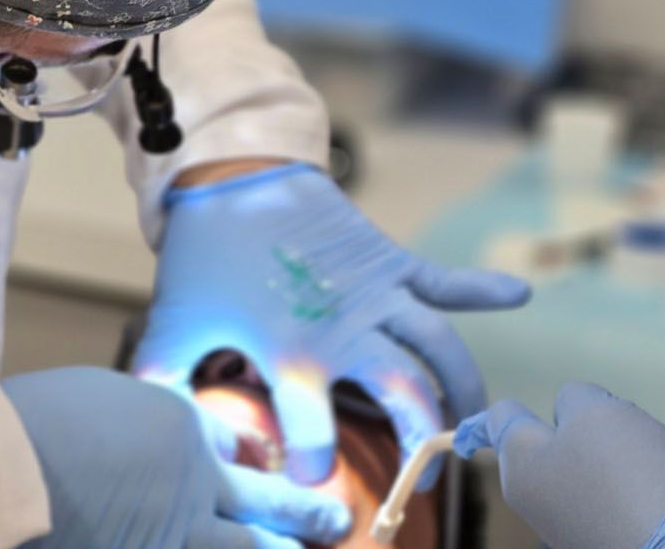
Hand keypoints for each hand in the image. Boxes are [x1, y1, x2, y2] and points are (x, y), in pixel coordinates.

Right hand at [5, 366, 352, 548]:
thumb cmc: (33, 424)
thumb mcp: (97, 401)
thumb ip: (134, 423)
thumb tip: (136, 436)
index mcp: (179, 428)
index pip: (227, 444)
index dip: (240, 456)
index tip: (251, 462)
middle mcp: (193, 484)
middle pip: (266, 504)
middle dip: (306, 513)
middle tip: (335, 519)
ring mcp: (175, 535)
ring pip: (248, 547)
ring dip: (279, 548)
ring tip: (307, 548)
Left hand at [131, 163, 530, 483]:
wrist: (232, 175)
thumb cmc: (204, 257)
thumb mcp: (173, 325)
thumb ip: (162, 384)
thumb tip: (144, 437)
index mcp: (291, 351)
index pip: (314, 431)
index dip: (315, 466)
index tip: (316, 489)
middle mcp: (344, 328)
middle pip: (404, 397)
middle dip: (420, 444)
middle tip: (422, 480)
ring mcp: (376, 294)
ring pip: (440, 351)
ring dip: (463, 389)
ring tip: (476, 424)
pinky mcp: (391, 262)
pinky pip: (446, 280)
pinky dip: (484, 287)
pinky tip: (520, 294)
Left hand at [454, 384, 664, 548]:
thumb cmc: (632, 478)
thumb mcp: (598, 412)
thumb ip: (575, 398)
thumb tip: (572, 410)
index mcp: (521, 465)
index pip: (500, 420)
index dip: (507, 406)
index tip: (499, 414)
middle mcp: (537, 499)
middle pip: (549, 439)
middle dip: (582, 422)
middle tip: (618, 422)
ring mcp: (570, 523)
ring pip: (585, 465)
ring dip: (616, 450)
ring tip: (648, 457)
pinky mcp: (607, 536)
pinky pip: (613, 495)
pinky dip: (635, 483)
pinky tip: (660, 486)